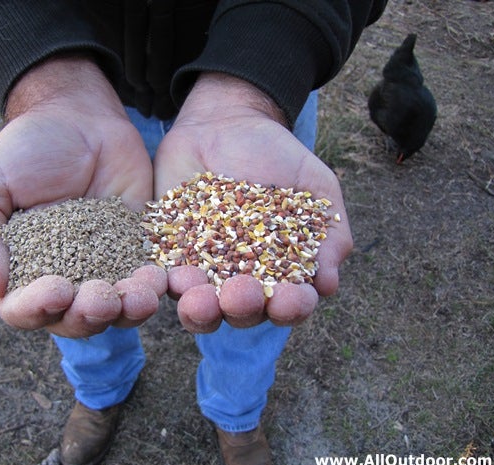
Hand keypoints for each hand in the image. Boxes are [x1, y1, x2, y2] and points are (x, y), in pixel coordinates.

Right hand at [0, 55, 165, 336]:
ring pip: (119, 308)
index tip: (56, 290)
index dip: (38, 309)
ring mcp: (106, 268)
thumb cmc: (24, 153)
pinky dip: (156, 284)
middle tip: (102, 298)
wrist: (77, 119)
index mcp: (23, 274)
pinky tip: (161, 278)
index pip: (25, 310)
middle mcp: (66, 280)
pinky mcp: (140, 251)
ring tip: (141, 295)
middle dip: (89, 315)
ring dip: (130, 309)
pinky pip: (151, 277)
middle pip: (76, 319)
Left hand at [153, 73, 351, 332]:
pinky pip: (163, 274)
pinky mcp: (166, 253)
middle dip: (244, 308)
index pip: (289, 303)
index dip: (292, 307)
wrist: (226, 125)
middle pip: (242, 311)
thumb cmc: (277, 157)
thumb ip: (330, 231)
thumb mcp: (314, 187)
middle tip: (243, 295)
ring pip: (199, 304)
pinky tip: (170, 277)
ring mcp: (201, 269)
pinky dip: (165, 280)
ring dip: (201, 309)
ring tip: (200, 300)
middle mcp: (240, 280)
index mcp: (279, 272)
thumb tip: (329, 284)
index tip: (293, 297)